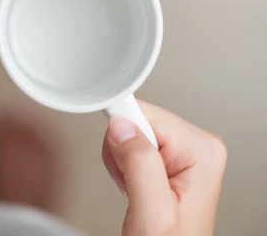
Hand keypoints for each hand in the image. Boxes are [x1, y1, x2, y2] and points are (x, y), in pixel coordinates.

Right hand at [102, 101, 226, 234]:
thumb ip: (138, 165)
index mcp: (202, 151)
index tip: (122, 158)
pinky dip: (124, 166)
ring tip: (135, 189)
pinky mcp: (169, 157)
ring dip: (122, 161)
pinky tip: (136, 186)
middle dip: (122, 152)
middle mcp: (198, 146)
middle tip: (132, 183)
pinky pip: (132, 143)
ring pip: (131, 131)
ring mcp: (185, 151)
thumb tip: (121, 125)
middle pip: (138, 120)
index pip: (146, 113)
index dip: (123, 136)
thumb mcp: (152, 212)